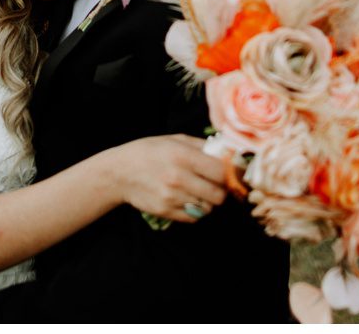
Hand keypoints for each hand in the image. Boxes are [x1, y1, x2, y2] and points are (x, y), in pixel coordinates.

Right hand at [111, 134, 228, 222]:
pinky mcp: (166, 212)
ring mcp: (171, 197)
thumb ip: (203, 146)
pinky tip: (189, 199)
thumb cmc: (150, 151)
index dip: (234, 174)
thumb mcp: (175, 139)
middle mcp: (178, 178)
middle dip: (223, 190)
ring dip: (209, 201)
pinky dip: (197, 211)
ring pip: (207, 208)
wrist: (120, 172)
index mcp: (183, 155)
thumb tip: (229, 152)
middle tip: (218, 184)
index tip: (238, 173)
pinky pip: (194, 217)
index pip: (221, 171)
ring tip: (201, 190)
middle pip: (218, 194)